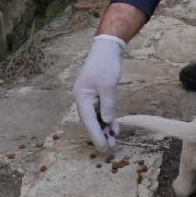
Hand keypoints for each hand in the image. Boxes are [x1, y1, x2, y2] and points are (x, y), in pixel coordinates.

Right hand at [72, 35, 124, 151]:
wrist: (107, 47)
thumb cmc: (106, 64)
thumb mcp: (108, 85)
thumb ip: (108, 105)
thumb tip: (106, 122)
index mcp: (81, 98)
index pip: (88, 122)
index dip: (96, 137)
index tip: (103, 148)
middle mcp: (83, 99)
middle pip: (91, 122)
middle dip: (100, 136)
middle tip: (110, 149)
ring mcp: (90, 97)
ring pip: (96, 118)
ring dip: (104, 129)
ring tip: (114, 141)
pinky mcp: (97, 94)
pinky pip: (101, 111)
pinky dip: (107, 119)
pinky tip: (114, 127)